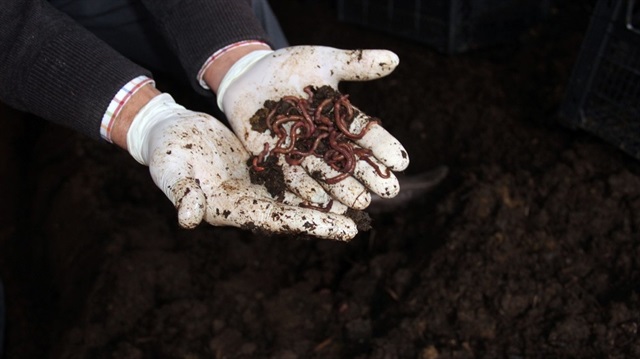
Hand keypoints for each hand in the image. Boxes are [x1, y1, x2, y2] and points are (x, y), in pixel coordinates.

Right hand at [126, 93, 357, 240]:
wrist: (171, 133)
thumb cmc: (167, 156)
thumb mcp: (173, 173)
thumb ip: (183, 195)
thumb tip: (188, 219)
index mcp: (234, 207)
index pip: (279, 221)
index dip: (313, 225)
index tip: (346, 231)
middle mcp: (253, 199)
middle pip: (298, 210)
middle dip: (331, 215)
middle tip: (366, 219)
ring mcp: (260, 181)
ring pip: (301, 191)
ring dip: (329, 194)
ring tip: (363, 194)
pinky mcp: (262, 162)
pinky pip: (294, 168)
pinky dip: (316, 170)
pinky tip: (340, 165)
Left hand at [215, 46, 408, 210]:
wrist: (249, 75)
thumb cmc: (290, 66)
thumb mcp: (324, 60)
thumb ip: (357, 63)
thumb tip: (394, 58)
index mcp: (340, 120)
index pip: (367, 136)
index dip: (384, 148)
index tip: (402, 162)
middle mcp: (325, 141)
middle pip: (350, 160)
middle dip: (369, 176)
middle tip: (390, 191)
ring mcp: (302, 152)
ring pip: (325, 174)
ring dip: (343, 189)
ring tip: (361, 202)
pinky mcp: (276, 159)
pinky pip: (292, 177)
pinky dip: (306, 190)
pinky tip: (320, 201)